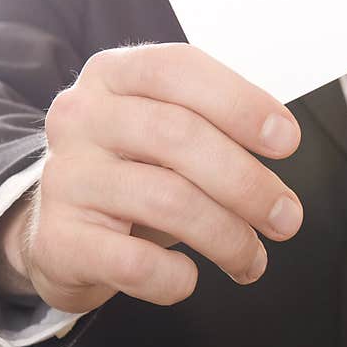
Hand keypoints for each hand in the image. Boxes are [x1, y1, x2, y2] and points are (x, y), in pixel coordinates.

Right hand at [0, 43, 302, 312]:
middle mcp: (81, 116)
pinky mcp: (58, 240)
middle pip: (178, 135)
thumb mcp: (164, 131)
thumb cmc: (133, 173)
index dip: (240, 103)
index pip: (179, 70)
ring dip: (227, 236)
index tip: (287, 141)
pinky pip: (134, 262)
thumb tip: (278, 142)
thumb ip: (214, 125)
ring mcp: (65, 177)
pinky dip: (176, 276)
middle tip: (287, 218)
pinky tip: (189, 277)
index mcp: (112, 74)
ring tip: (252, 259)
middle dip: (247, 182)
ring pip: (165, 200)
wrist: (61, 232)